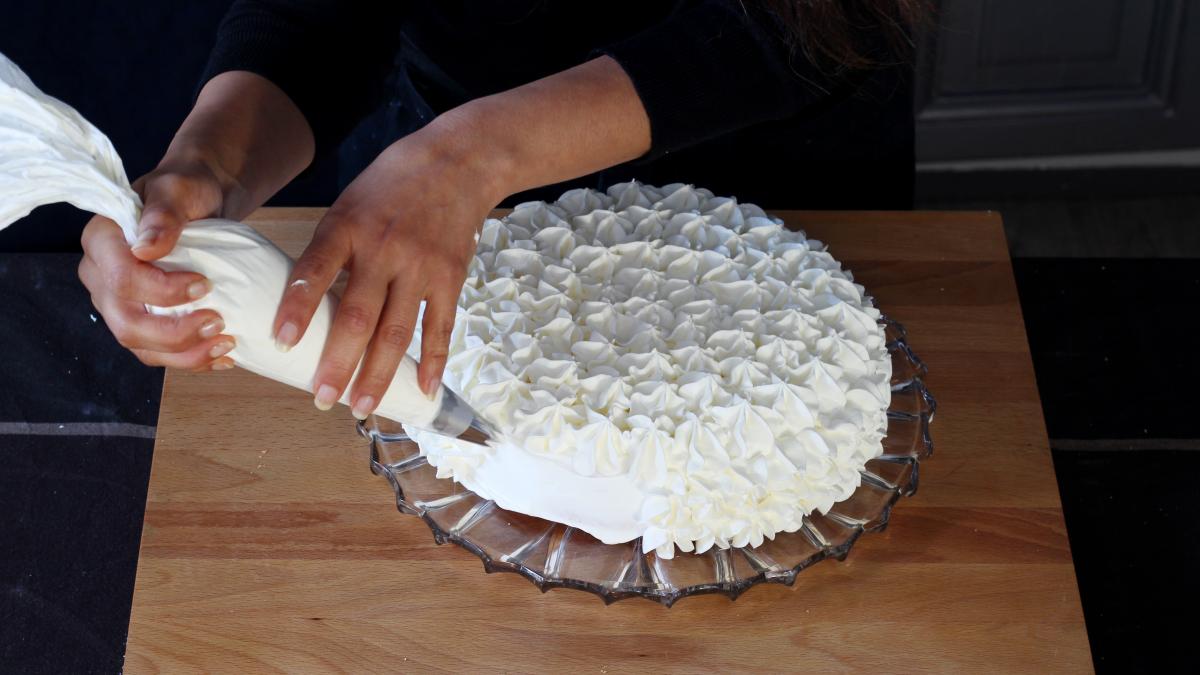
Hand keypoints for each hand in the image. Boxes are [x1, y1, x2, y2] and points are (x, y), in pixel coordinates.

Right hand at [78, 158, 236, 369]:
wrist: (200, 201)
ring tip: (225, 344)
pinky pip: (157, 352)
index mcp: (101, 241)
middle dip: (174, 333)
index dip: (163, 292)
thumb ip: (164, 214)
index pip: (122, 279)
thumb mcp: (179, 189)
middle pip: (126, 323)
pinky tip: (221, 357)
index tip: (205, 286)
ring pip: (141, 345)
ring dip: (185, 354)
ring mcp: (117, 302)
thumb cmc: (187, 190)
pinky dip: (190, 359)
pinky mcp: (140, 319)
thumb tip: (146, 247)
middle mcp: (100, 276)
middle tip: (219, 323)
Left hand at [271, 131, 502, 418]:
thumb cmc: (392, 185)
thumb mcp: (349, 204)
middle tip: (322, 398)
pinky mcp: (450, 278)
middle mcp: (384, 249)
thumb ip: (332, 250)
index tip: (281, 342)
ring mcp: (421, 266)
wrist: (458, 162)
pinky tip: (422, 390)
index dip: (298, 308)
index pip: (316, 270)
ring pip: (397, 331)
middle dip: (338, 362)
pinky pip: (440, 328)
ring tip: (362, 405)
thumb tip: (310, 305)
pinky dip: (432, 362)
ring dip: (379, 374)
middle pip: (358, 315)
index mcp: (348, 227)